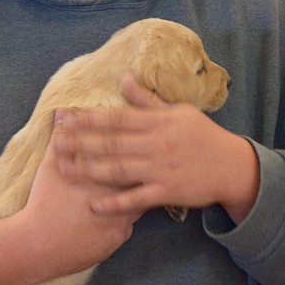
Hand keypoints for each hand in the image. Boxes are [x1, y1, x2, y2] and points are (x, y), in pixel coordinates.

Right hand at [20, 127, 142, 275]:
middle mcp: (121, 197)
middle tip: (147, 167)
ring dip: (137, 201)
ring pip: (138, 208)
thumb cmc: (45, 202)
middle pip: (145, 183)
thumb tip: (63, 113)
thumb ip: (60, 138)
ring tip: (137, 192)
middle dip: (147, 175)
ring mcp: (121, 221)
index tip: (142, 145)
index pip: (135, 160)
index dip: (139, 152)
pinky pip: (126, 229)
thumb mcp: (51, 166)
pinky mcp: (116, 240)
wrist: (39, 245)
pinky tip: (118, 219)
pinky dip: (121, 223)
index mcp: (110, 177)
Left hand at [52, 76, 260, 221]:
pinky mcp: (167, 191)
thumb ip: (148, 100)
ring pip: (118, 169)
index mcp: (158, 122)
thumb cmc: (203, 136)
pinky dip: (115, 203)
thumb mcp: (179, 112)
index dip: (88, 117)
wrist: (231, 166)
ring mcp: (161, 169)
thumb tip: (125, 78)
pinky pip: (136, 198)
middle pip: (112, 142)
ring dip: (88, 170)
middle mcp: (156, 144)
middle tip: (54, 141)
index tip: (64, 116)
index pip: (117, 117)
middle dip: (80, 141)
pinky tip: (94, 205)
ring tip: (63, 169)